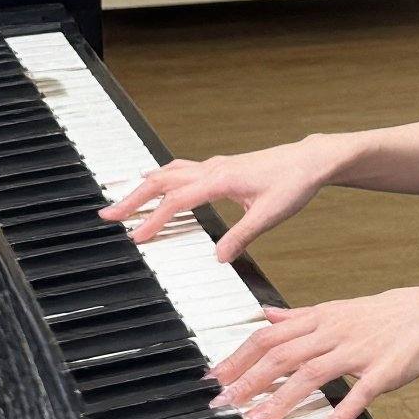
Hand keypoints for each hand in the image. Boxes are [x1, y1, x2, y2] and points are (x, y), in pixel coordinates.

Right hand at [97, 134, 352, 262]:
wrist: (309, 160)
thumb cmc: (293, 184)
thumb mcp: (270, 215)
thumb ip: (242, 235)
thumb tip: (218, 258)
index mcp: (221, 179)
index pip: (178, 200)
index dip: (155, 219)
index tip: (136, 237)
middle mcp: (212, 169)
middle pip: (162, 180)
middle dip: (133, 198)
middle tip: (108, 215)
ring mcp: (214, 166)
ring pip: (168, 172)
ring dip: (144, 187)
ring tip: (122, 201)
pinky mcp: (219, 168)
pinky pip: (181, 171)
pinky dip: (161, 179)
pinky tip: (155, 185)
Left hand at [209, 282, 418, 418]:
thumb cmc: (385, 315)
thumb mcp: (337, 309)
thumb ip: (298, 316)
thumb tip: (265, 313)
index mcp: (319, 319)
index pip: (268, 336)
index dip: (238, 356)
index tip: (214, 377)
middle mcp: (332, 332)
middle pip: (281, 355)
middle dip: (247, 380)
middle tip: (222, 403)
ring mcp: (358, 351)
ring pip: (311, 374)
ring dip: (280, 399)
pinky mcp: (385, 370)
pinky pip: (361, 392)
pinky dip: (343, 411)